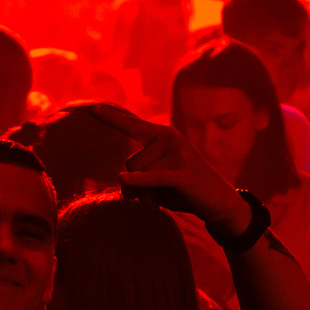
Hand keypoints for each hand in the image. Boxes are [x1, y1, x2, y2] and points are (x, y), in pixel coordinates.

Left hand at [87, 103, 251, 232]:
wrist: (218, 201)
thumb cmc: (182, 188)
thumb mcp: (156, 180)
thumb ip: (137, 177)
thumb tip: (124, 184)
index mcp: (161, 134)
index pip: (131, 124)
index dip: (110, 117)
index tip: (91, 108)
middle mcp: (169, 139)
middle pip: (130, 164)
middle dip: (136, 185)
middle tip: (155, 193)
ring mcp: (178, 154)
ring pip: (140, 177)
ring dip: (145, 195)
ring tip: (163, 198)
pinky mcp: (184, 174)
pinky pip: (154, 178)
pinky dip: (140, 182)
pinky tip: (125, 181)